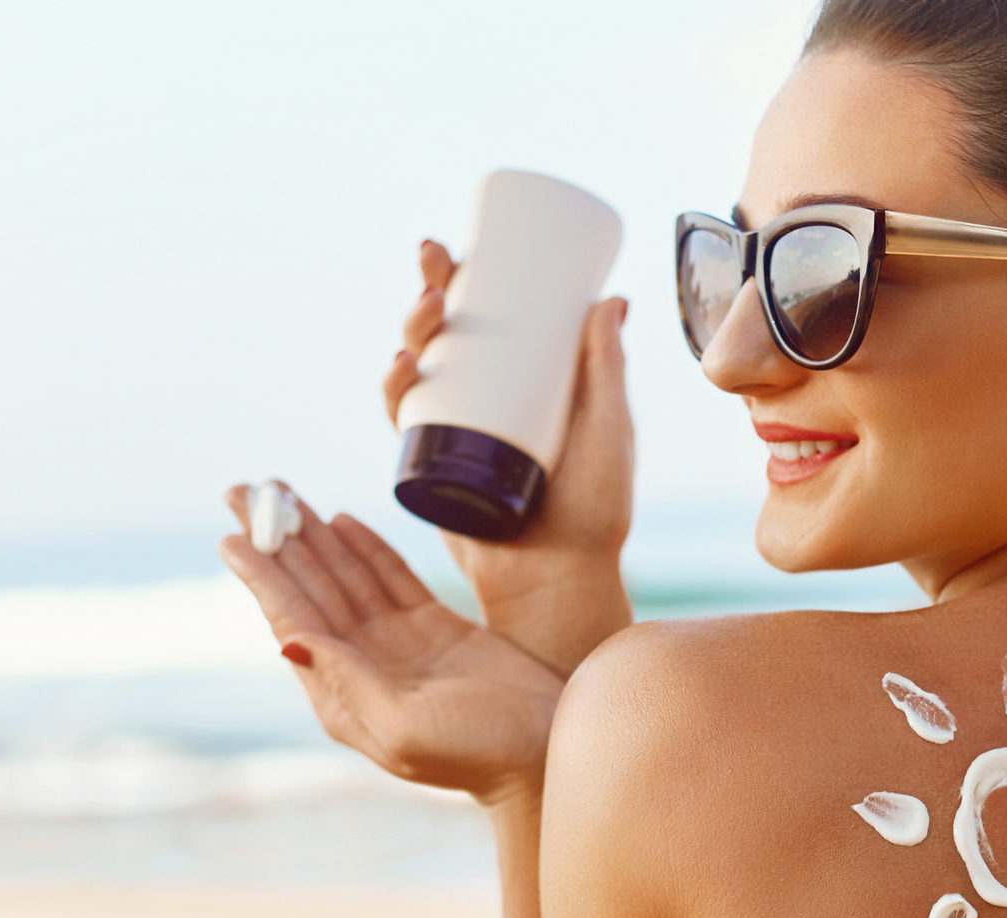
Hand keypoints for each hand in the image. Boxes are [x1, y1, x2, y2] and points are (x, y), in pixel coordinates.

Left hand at [219, 484, 563, 805]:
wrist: (544, 753)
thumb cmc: (477, 752)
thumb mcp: (405, 728)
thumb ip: (350, 681)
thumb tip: (293, 638)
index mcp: (344, 697)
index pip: (293, 622)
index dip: (262, 576)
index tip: (233, 533)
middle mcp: (362, 667)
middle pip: (311, 591)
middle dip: (277, 540)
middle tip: (242, 489)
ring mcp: (397, 646)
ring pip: (346, 578)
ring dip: (313, 535)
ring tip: (282, 492)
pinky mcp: (436, 630)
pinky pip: (391, 579)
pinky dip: (366, 548)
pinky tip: (340, 521)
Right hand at [384, 240, 635, 675]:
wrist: (560, 580)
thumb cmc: (595, 513)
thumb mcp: (608, 432)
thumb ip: (607, 370)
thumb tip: (611, 297)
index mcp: (525, 384)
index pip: (488, 318)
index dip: (462, 279)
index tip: (457, 247)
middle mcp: (484, 403)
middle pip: (445, 335)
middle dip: (428, 291)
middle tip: (434, 265)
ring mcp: (454, 434)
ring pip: (419, 371)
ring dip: (409, 332)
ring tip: (425, 315)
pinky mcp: (434, 469)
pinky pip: (404, 423)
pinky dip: (394, 391)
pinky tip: (401, 369)